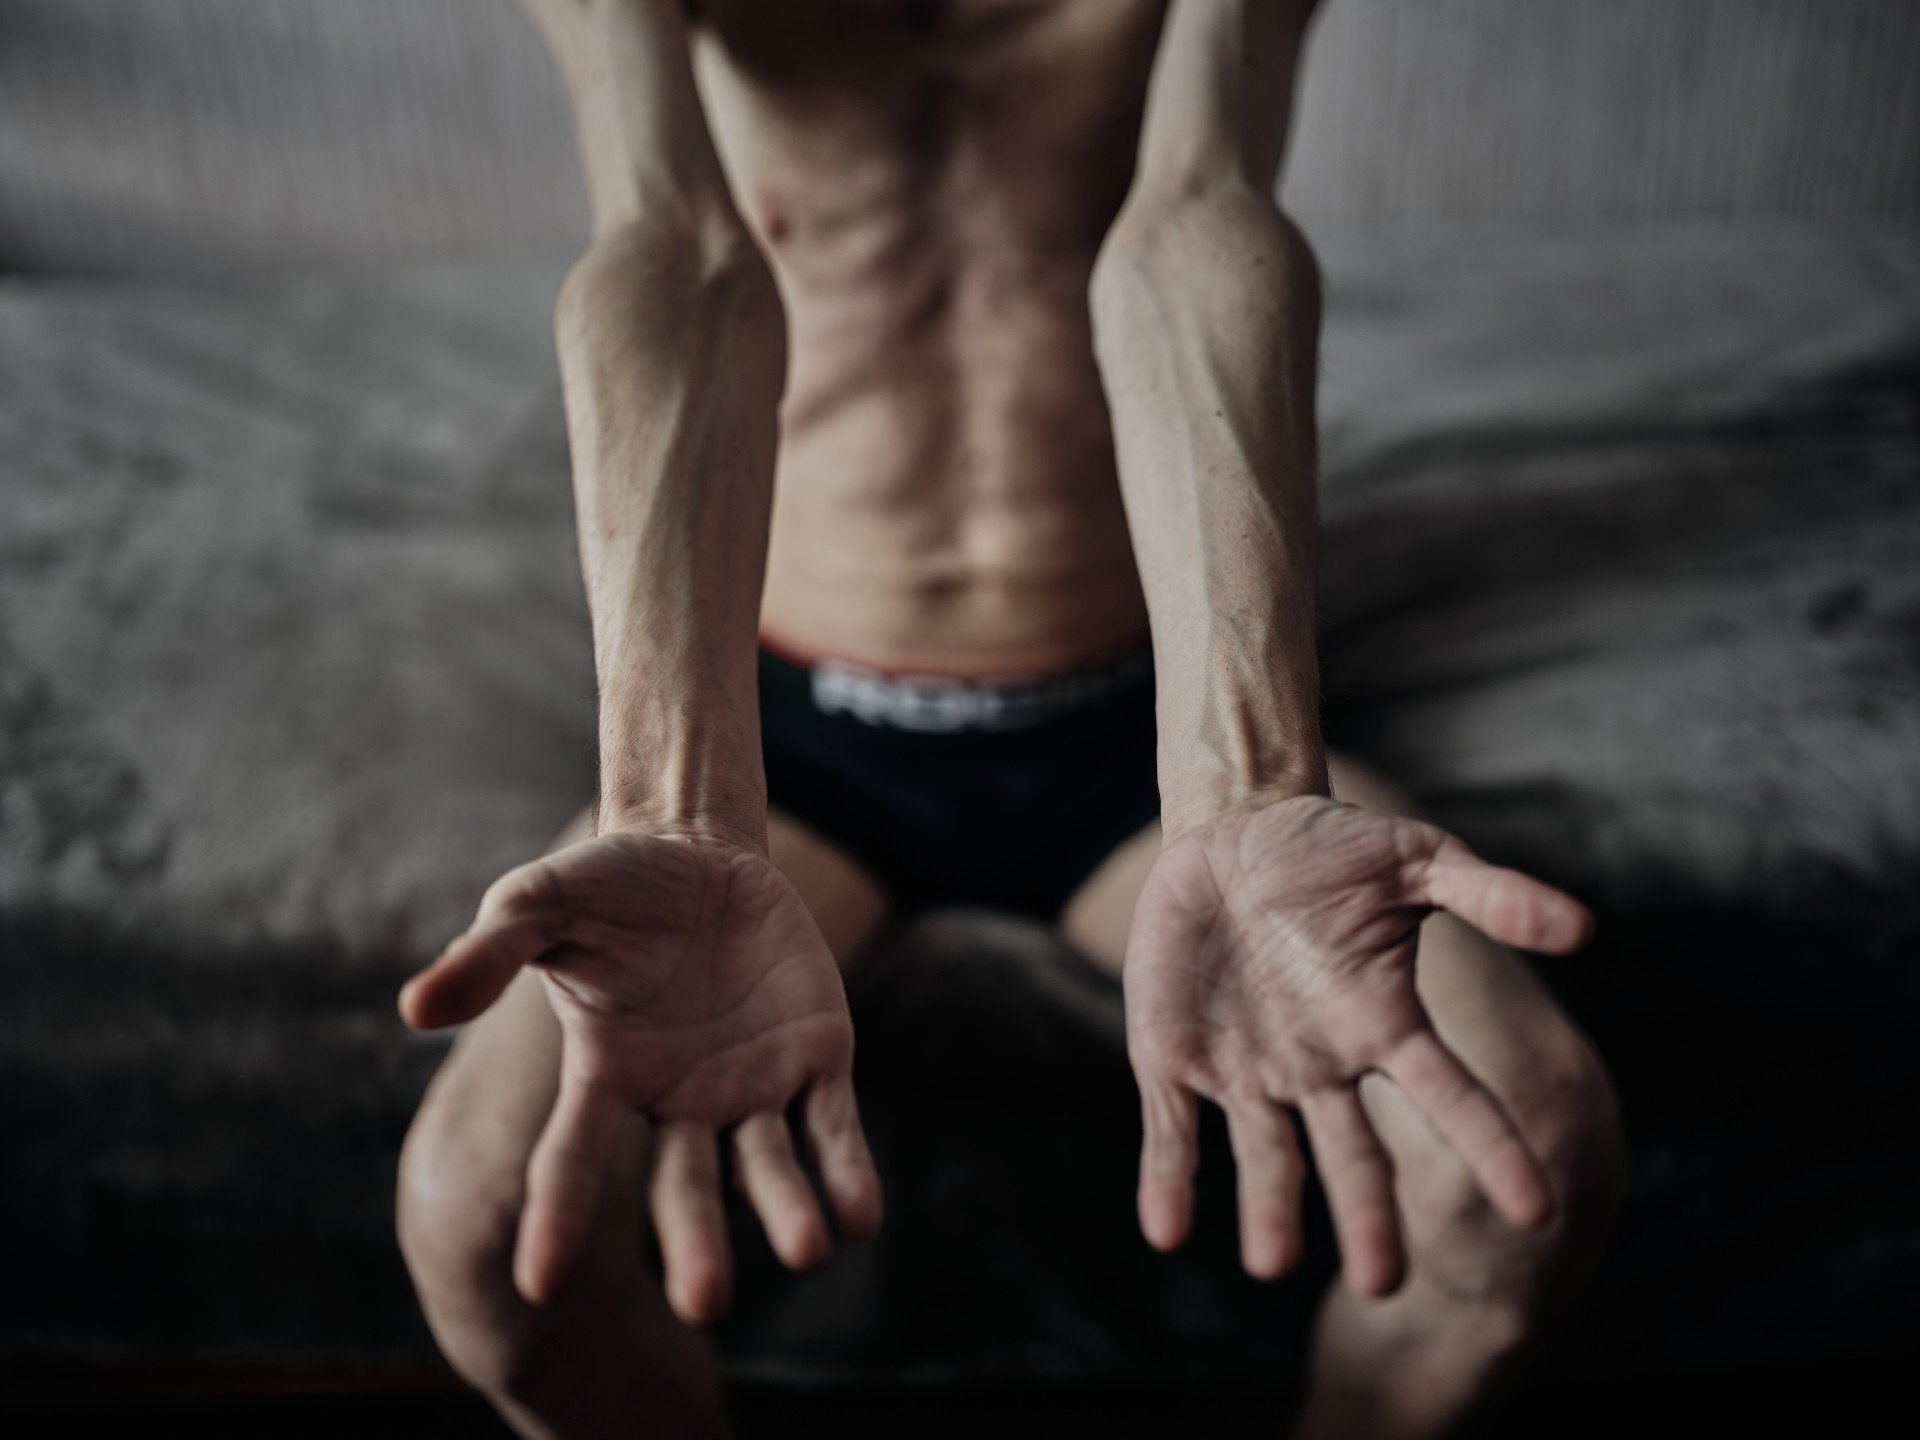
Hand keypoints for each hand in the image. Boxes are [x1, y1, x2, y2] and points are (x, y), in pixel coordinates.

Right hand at [399, 829, 880, 1319]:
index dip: (559, 1216)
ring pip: (767, 1167)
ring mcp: (749, 1085)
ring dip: (788, 1211)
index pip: (574, 1158)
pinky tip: (862, 1215)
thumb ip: (488, 953)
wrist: (699, 852)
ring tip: (809, 1250)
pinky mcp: (816, 1058)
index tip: (542, 1283)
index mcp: (604, 1077)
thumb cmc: (607, 886)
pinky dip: (847, 1169)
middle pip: (685, 1188)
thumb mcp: (539, 903)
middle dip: (697, 1241)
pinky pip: (832, 1125)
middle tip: (708, 1302)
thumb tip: (413, 1008)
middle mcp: (676, 1101)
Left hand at [1122, 794, 1592, 1294]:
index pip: (1449, 1098)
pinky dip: (1169, 1179)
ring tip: (1270, 1264)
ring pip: (1265, 1158)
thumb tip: (1586, 929)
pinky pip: (1173, 1131)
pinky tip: (1167, 1230)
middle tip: (1381, 1284)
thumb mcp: (1417, 861)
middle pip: (1353, 1154)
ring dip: (1269, 1211)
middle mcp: (1320, 1064)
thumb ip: (1492, 896)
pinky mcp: (1173, 1060)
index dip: (1491, 1150)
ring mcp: (1247, 1069)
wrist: (1232, 831)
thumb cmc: (1332, 847)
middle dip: (1365, 1217)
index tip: (1536, 1210)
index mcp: (1383, 1024)